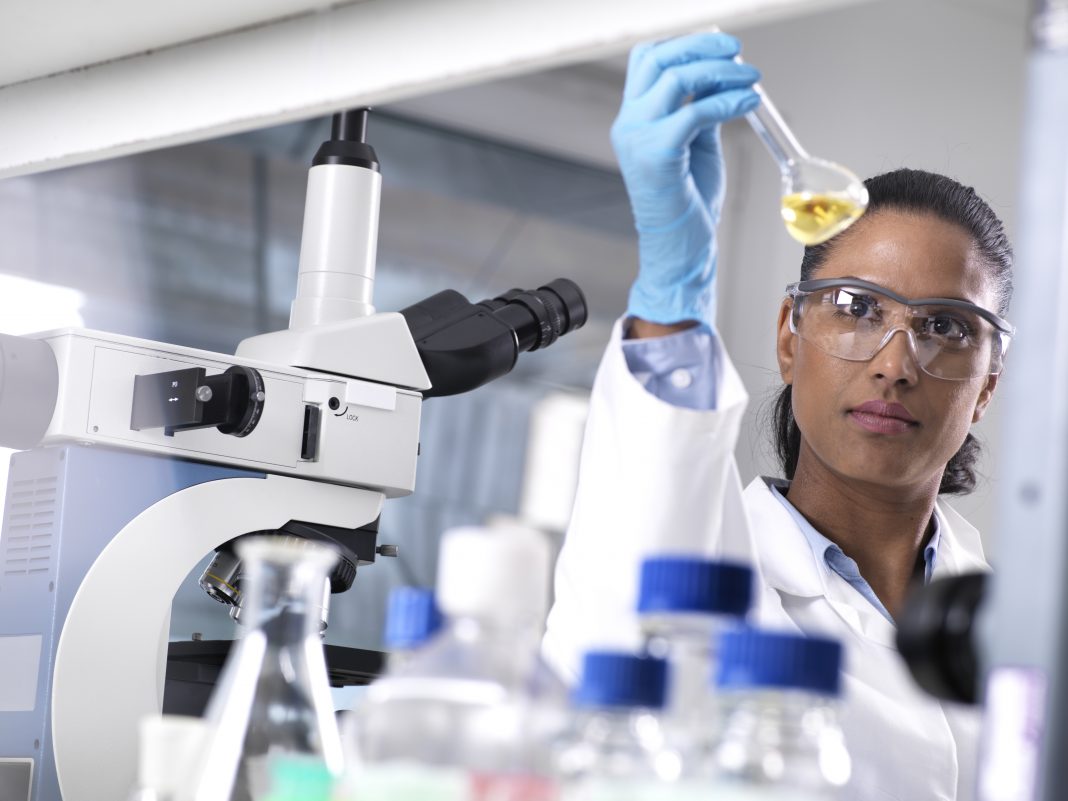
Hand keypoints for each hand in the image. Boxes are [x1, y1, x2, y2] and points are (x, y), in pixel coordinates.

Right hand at [611, 33, 759, 328]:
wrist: (679, 250)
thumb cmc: (688, 205)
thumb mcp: (696, 146)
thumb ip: (700, 112)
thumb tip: (722, 81)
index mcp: (633, 120)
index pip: (648, 59)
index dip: (685, 44)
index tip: (721, 47)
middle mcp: (629, 125)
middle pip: (658, 59)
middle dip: (703, 47)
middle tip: (737, 52)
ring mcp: (638, 140)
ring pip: (676, 79)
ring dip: (721, 72)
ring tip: (750, 79)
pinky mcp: (657, 156)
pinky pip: (695, 113)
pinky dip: (728, 102)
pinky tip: (748, 103)